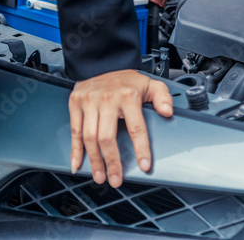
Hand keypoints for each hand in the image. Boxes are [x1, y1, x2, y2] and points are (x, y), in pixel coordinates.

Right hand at [69, 70, 172, 186]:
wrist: (102, 64)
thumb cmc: (127, 81)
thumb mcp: (150, 84)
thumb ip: (162, 97)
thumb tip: (168, 112)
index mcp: (128, 95)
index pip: (136, 127)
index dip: (141, 149)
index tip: (144, 166)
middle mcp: (107, 98)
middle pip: (108, 137)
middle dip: (112, 162)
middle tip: (116, 180)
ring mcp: (89, 101)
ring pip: (90, 137)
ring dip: (94, 160)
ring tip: (100, 176)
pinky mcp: (76, 103)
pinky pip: (74, 130)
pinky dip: (75, 150)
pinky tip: (78, 164)